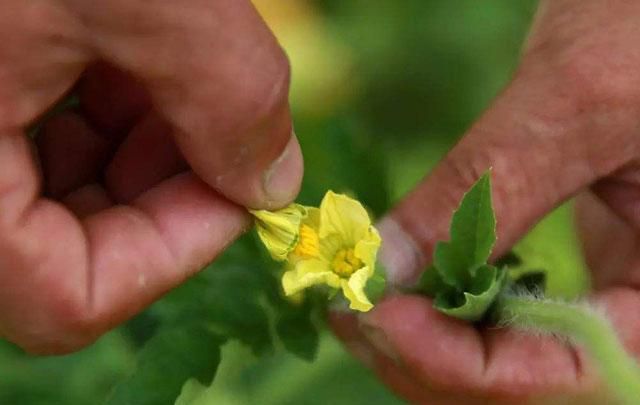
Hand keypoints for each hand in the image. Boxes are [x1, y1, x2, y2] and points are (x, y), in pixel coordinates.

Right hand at [0, 0, 301, 353]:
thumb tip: (275, 184)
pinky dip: (101, 108)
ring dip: (138, 145)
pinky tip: (135, 51)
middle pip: (66, 251)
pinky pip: (32, 136)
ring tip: (175, 67)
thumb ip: (228, 97)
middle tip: (219, 123)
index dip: (174, 255)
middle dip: (163, 191)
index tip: (242, 191)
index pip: (67, 301)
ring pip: (52, 193)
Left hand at [332, 1, 639, 402]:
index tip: (374, 314)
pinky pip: (499, 309)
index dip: (459, 362)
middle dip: (425, 357)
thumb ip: (486, 189)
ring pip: (503, 353)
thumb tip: (386, 262)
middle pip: (522, 380)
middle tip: (348, 309)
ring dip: (422, 339)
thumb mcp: (579, 100)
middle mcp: (639, 306)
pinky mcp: (564, 259)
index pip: (566, 374)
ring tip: (358, 299)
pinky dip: (440, 302)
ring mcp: (600, 287)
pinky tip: (398, 276)